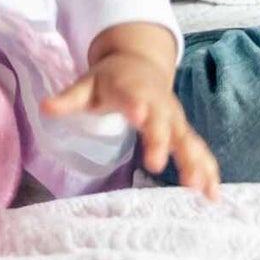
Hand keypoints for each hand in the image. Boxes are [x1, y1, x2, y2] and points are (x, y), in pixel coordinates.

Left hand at [44, 23, 220, 199]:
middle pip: (163, 124)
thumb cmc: (109, 80)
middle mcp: (159, 106)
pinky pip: (199, 151)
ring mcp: (174, 120)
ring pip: (188, 141)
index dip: (136, 106)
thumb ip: (69, 99)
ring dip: (194, 163)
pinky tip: (213, 194)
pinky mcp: (183, 133)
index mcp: (133, 91)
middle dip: (162, 142)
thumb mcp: (86, 84)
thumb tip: (45, 107)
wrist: (140, 64)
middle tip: (156, 164)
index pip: (134, 98)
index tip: (138, 115)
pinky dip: (209, 170)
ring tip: (197, 188)